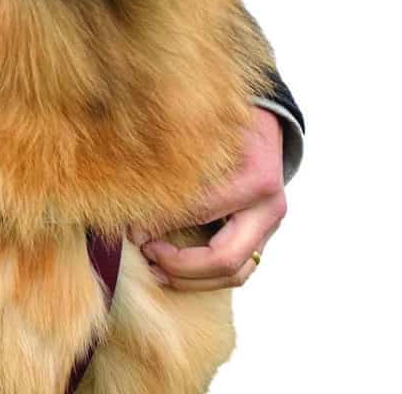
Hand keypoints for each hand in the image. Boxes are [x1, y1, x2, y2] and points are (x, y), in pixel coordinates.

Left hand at [132, 106, 286, 290]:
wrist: (263, 123)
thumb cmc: (224, 124)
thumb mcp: (204, 133)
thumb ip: (173, 161)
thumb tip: (132, 201)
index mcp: (256, 178)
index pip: (202, 212)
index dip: (163, 224)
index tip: (131, 228)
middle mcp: (268, 207)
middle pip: (225, 258)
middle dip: (179, 264)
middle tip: (145, 252)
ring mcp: (270, 226)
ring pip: (235, 273)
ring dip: (191, 278)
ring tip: (154, 266)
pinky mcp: (264, 236)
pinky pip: (239, 270)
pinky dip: (205, 276)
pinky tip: (173, 267)